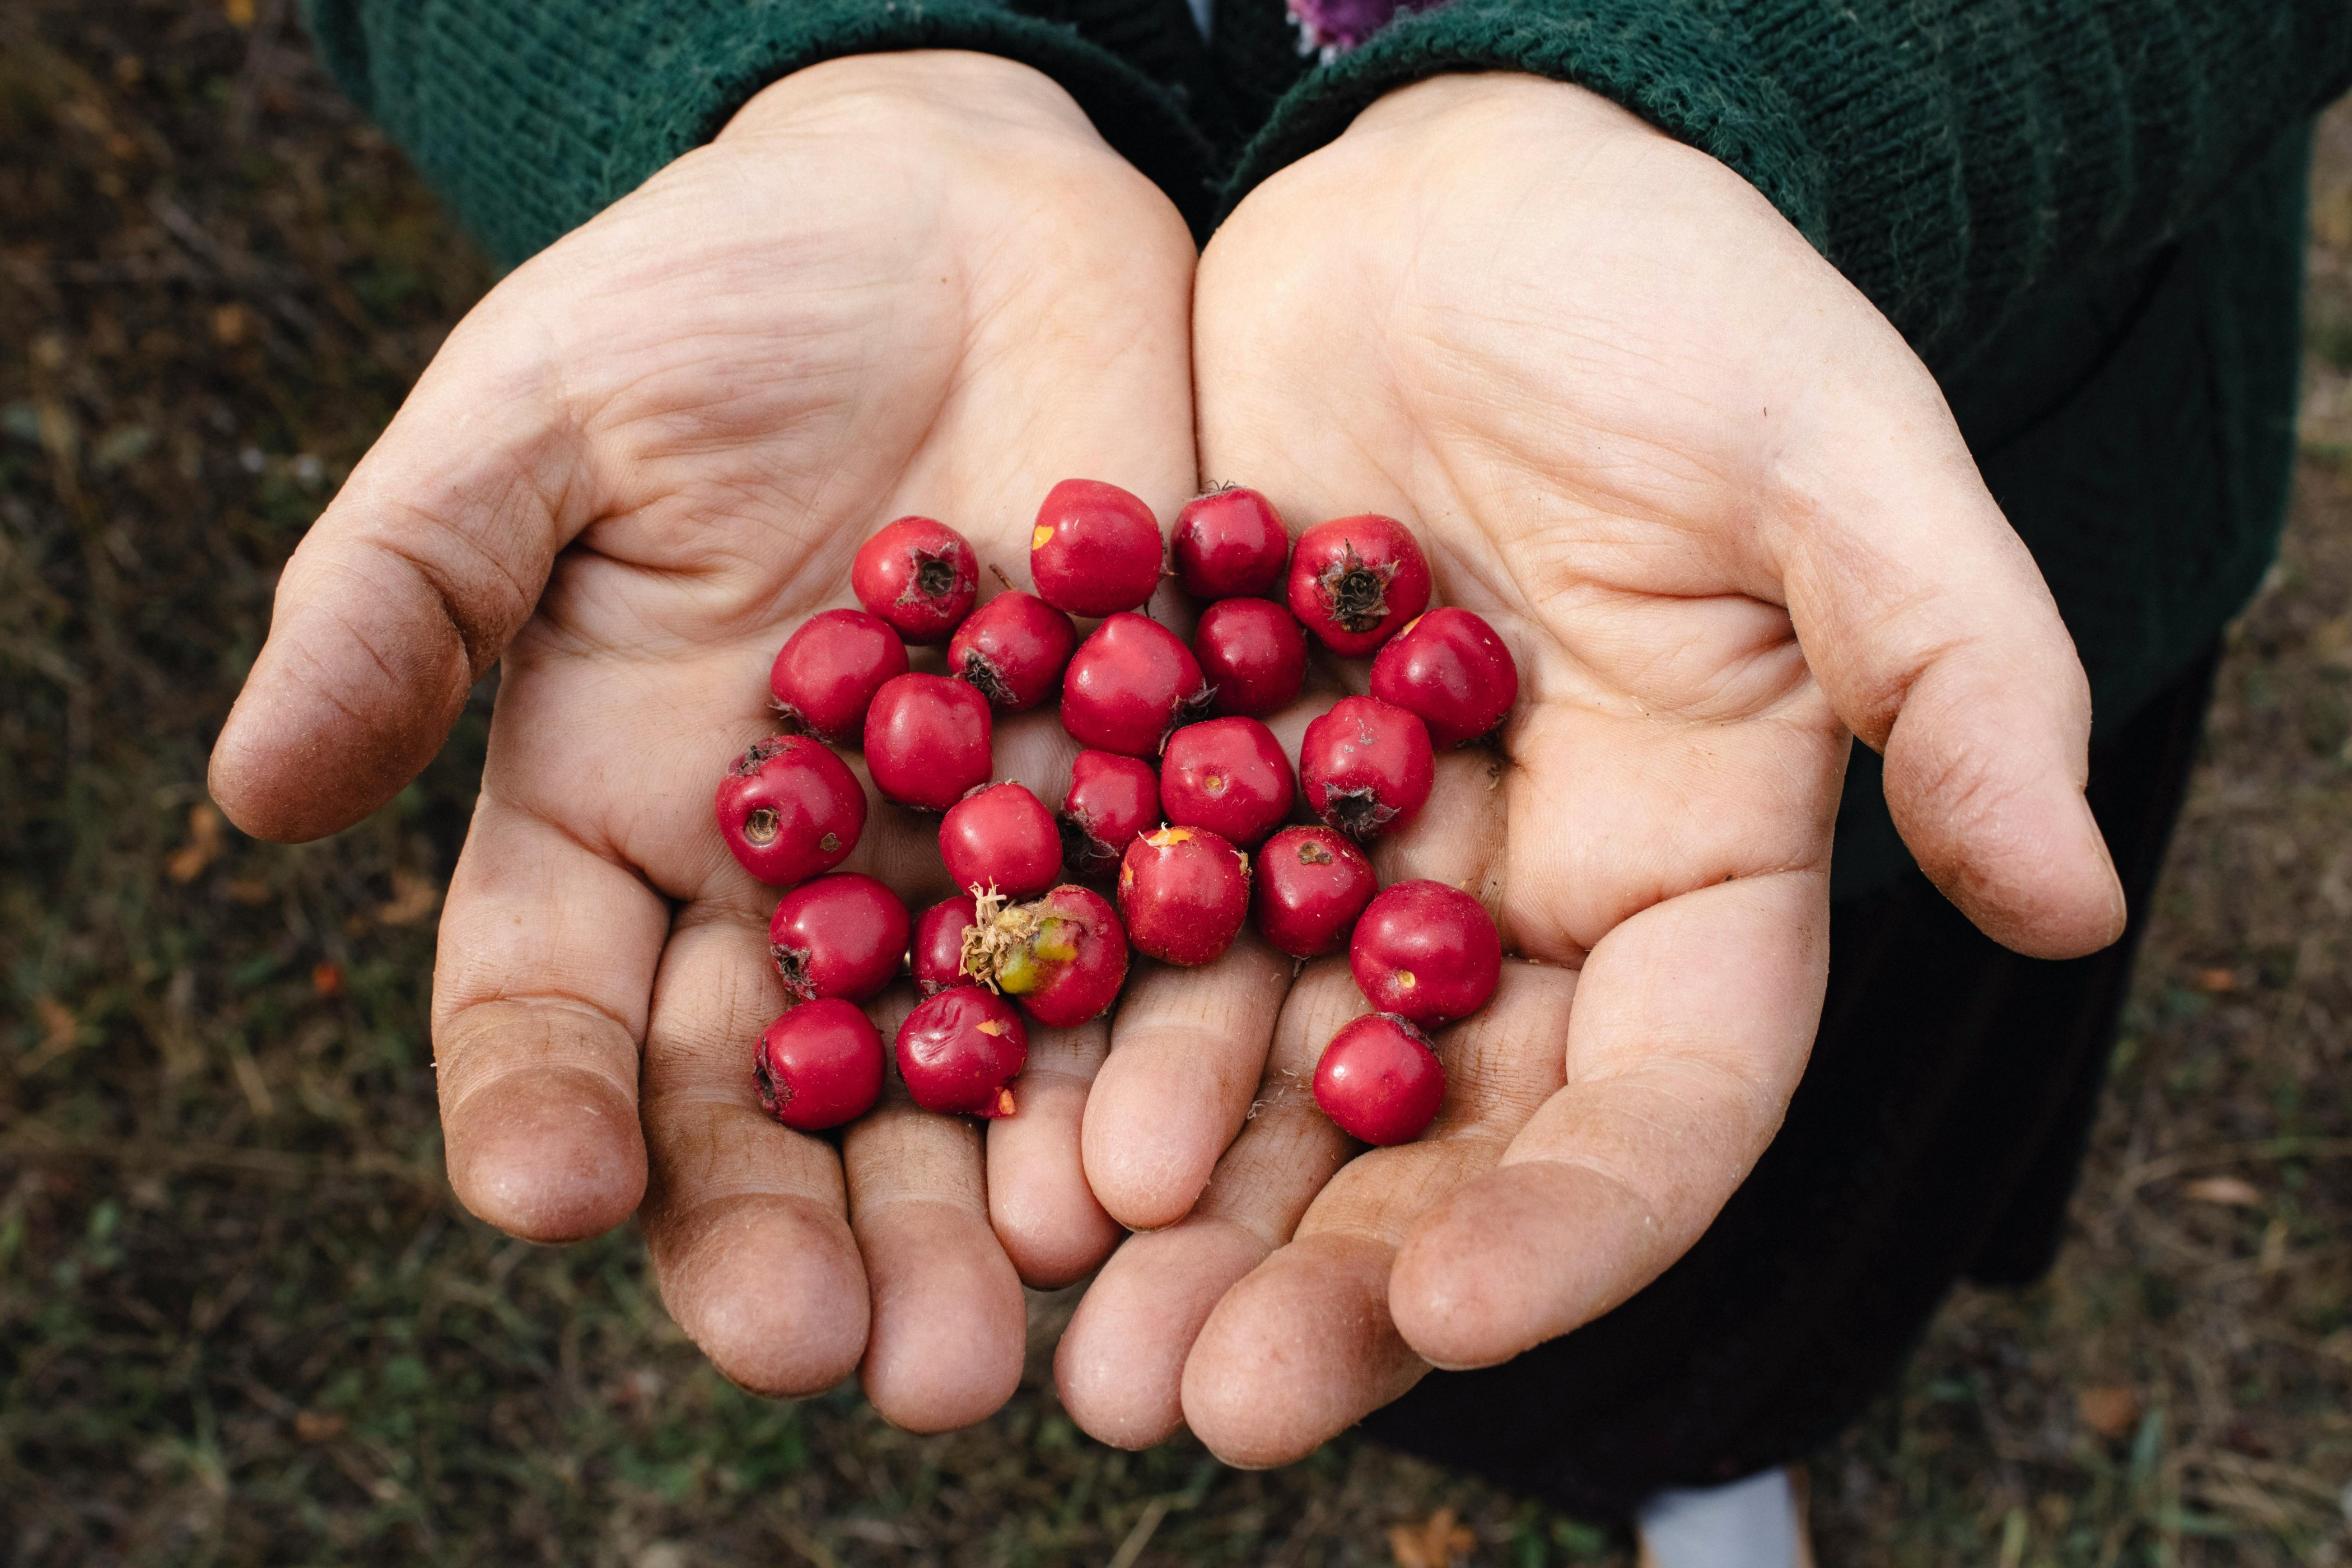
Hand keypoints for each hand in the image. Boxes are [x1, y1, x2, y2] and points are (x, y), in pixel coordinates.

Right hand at [206, 51, 1196, 1428]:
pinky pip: (1165, 949)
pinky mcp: (1147, 802)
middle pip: (786, 1104)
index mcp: (622, 824)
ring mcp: (981, 862)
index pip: (559, 1012)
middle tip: (858, 1364)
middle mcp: (801, 887)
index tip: (554, 1200)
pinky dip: (1178, 1049)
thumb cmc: (709, 298)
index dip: (550, 1112)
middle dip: (811, 1237)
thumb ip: (406, 594)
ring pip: (980, 1074)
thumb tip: (252, 789)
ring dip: (1000, 1202)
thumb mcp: (537, 416)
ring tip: (1027, 1318)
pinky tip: (1190, 1154)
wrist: (954, 218)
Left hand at [1056, 73, 2123, 1461]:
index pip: (1662, 1102)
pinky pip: (1141, 941)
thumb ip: (1954, 666)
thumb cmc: (1669, 297)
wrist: (1454, 190)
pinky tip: (981, 1142)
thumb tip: (2071, 895)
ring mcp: (1355, 858)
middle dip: (1329, 1280)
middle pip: (1438, 1139)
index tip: (1449, 1319)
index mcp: (1693, 870)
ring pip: (1270, 1080)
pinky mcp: (1208, 783)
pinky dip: (1070, 1045)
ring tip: (1067, 1334)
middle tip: (1196, 1403)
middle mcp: (1522, 905)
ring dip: (1173, 1215)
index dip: (1570, 1223)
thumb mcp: (1832, 454)